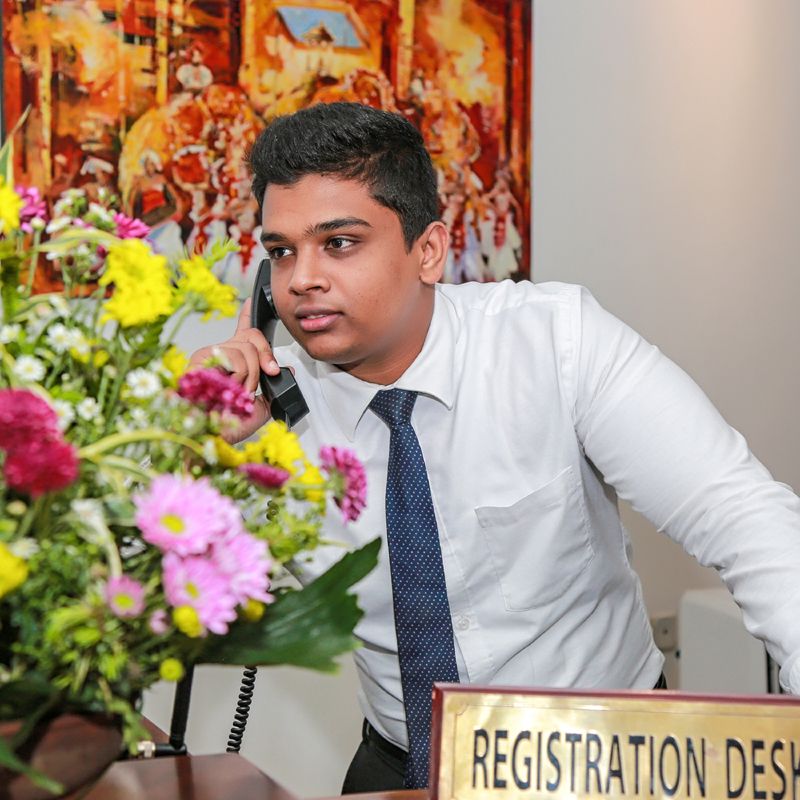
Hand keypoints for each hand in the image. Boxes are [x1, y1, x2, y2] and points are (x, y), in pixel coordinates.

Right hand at [187, 298, 279, 441]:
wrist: (210, 439)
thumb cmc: (227, 427)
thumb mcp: (259, 407)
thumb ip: (272, 388)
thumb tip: (285, 371)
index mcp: (231, 363)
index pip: (241, 333)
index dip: (247, 315)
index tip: (251, 301)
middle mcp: (219, 355)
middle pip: (252, 337)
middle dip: (263, 362)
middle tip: (253, 386)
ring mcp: (208, 355)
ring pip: (247, 349)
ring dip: (249, 377)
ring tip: (235, 394)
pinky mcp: (200, 359)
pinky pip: (234, 357)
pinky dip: (238, 377)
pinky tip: (226, 388)